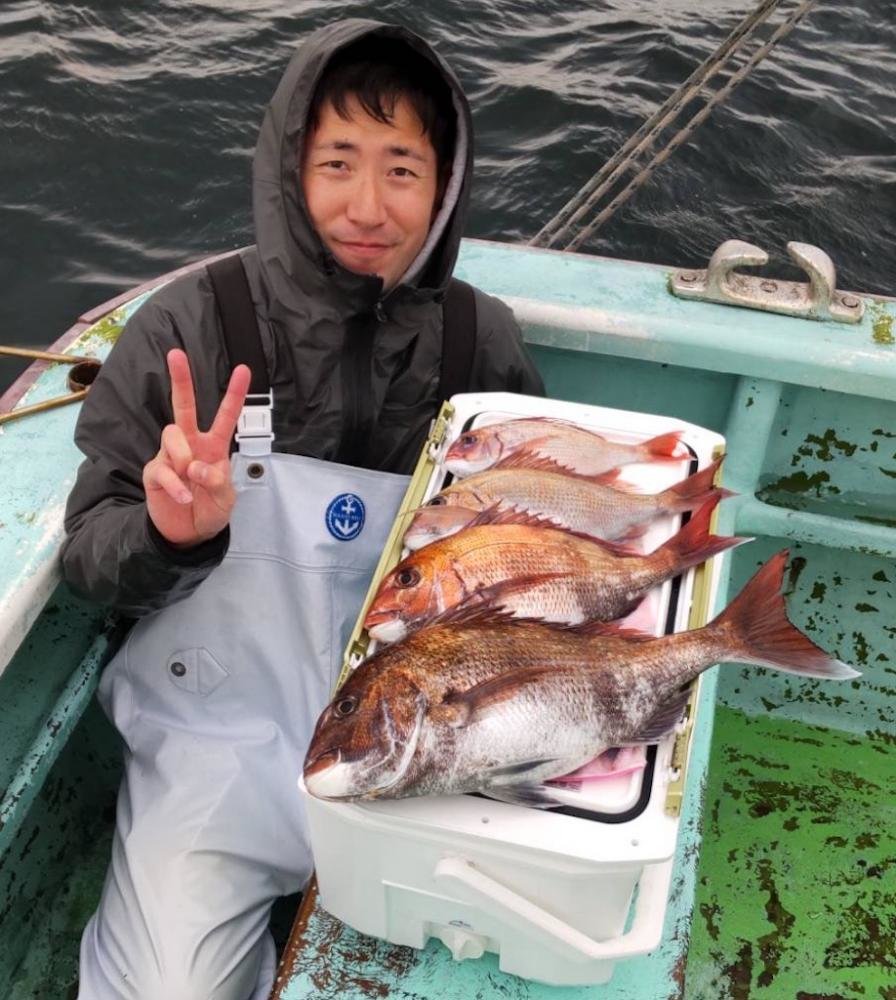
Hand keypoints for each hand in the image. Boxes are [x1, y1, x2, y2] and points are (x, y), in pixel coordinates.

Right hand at [143, 349, 250, 546]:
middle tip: (176, 354)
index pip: (225, 416)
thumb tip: (197, 467)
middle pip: (184, 406)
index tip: (243, 369)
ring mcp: (170, 456)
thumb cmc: (210, 510)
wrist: (189, 534)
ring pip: (172, 435)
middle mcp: (191, 444)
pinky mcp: (154, 472)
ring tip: (191, 481)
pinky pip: (162, 469)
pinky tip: (183, 496)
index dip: (234, 394)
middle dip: (181, 380)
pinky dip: (175, 485)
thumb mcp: (225, 498)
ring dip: (183, 457)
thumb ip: (217, 481)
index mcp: (214, 446)